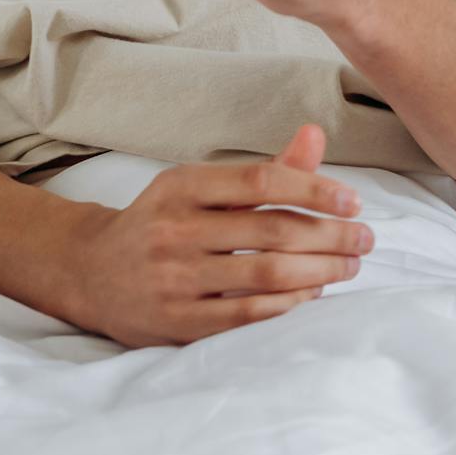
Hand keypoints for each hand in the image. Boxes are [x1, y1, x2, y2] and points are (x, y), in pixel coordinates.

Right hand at [64, 123, 374, 347]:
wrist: (90, 272)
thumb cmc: (162, 223)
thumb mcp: (201, 188)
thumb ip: (265, 169)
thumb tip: (317, 134)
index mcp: (183, 185)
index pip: (261, 180)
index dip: (315, 189)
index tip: (353, 201)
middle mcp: (175, 228)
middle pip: (271, 230)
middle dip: (331, 235)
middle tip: (365, 240)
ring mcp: (173, 276)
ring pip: (264, 273)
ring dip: (320, 271)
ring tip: (348, 267)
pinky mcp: (175, 320)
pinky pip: (244, 315)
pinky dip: (287, 305)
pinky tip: (312, 294)